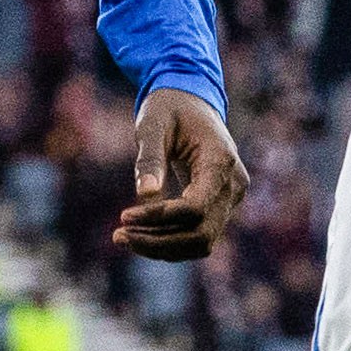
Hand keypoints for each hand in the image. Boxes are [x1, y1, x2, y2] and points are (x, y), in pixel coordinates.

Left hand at [115, 88, 248, 261]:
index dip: (160, 218)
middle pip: (201, 234)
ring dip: (162, 248)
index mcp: (221, 161)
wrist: (192, 102)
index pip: (195, 208)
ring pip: (201, 242)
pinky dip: (170, 242)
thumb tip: (146, 195)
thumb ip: (150, 157)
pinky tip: (140, 234)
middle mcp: (233, 185)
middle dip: (158, 242)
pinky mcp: (220, 207)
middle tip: (117, 236)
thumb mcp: (153, 124)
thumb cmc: (169, 108)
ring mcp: (230, 198)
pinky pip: (198, 236)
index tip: (124, 215)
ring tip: (123, 237)